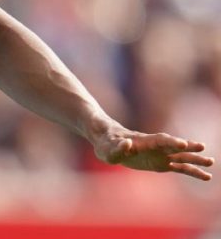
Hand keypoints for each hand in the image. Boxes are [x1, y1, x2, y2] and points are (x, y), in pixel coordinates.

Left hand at [94, 129, 213, 180]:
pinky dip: (192, 171)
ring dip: (195, 159)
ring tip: (211, 162)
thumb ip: (118, 147)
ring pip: (180, 156)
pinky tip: (206, 176)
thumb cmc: (107, 144)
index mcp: (143, 141)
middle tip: (202, 148)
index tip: (182, 143)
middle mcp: (155, 146)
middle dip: (187, 147)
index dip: (170, 142)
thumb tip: (127, 143)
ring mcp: (160, 154)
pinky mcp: (161, 163)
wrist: (108, 142)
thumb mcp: (108, 148)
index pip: (159, 140)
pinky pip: (179, 167)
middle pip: (173, 146)